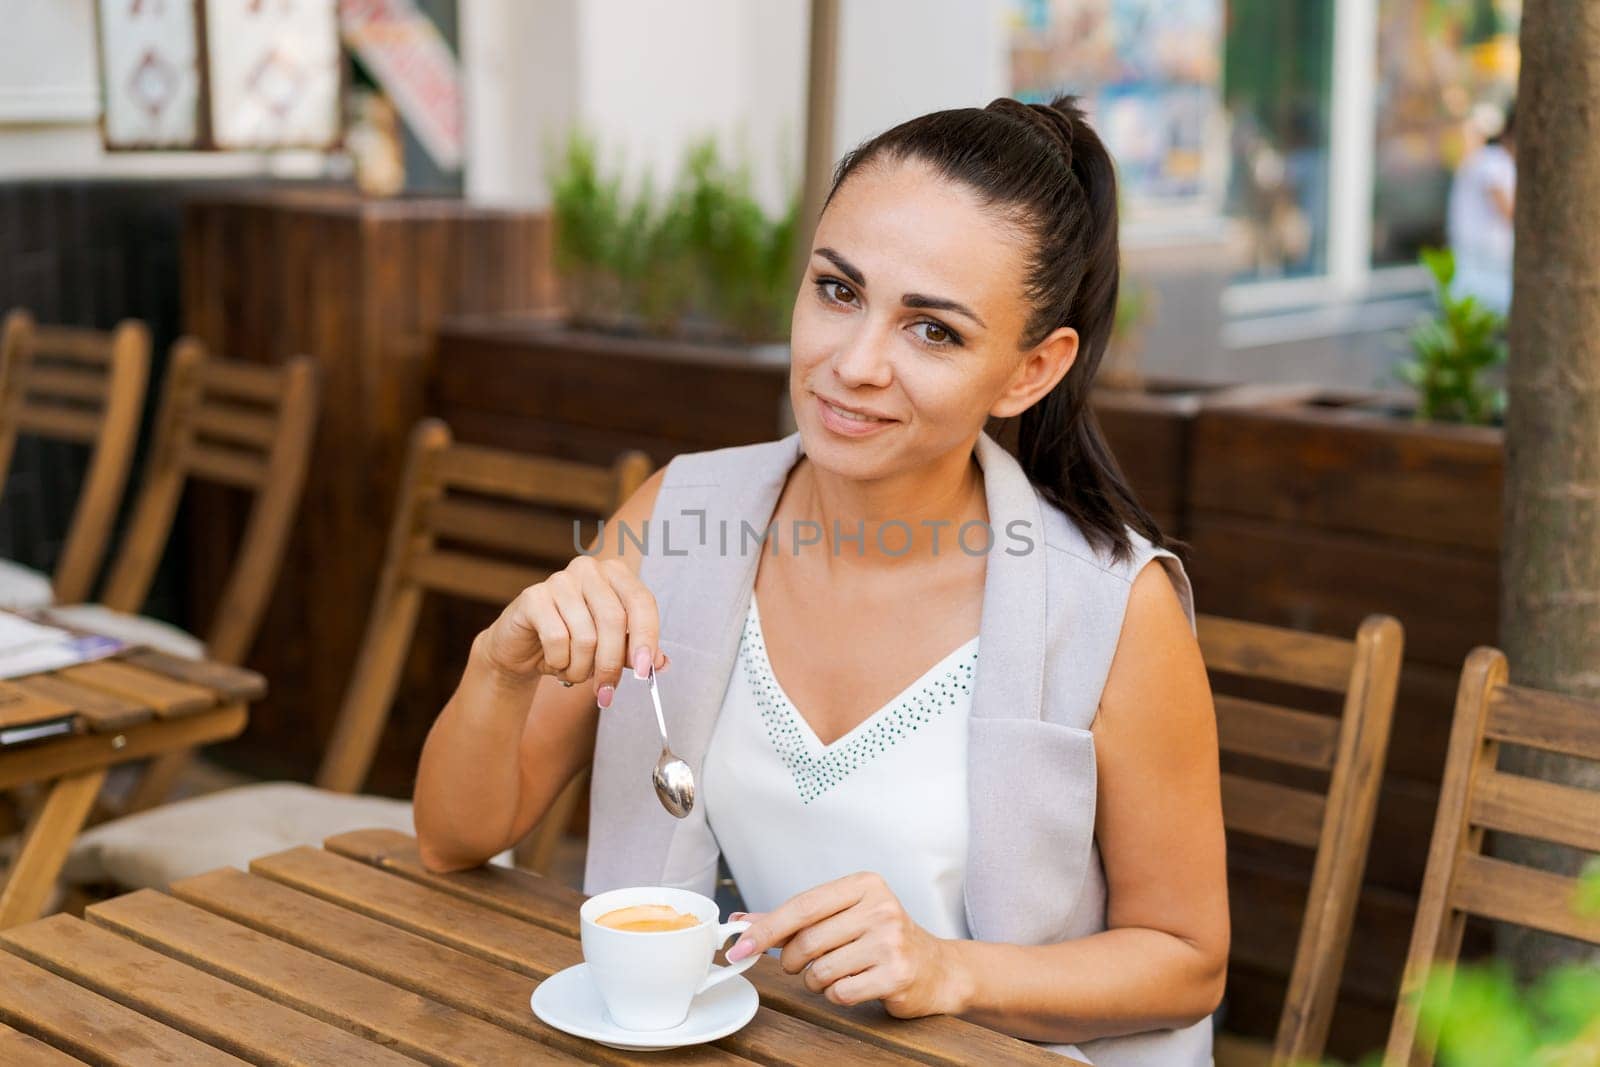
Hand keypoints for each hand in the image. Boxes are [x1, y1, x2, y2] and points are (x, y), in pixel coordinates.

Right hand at [476, 554, 667, 706]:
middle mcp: (589, 570)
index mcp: (616, 574)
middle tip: (606, 692)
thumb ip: (634, 652)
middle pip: (614, 621)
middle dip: (611, 664)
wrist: (522, 648)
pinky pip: (557, 639)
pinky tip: (555, 662)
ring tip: (573, 672)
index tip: (645, 672)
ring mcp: (560, 580)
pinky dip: (560, 662)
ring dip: (581, 668)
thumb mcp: (609, 648)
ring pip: (586, 636)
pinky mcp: (533, 597)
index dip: (647, 638)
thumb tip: (661, 663)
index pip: (642, 602)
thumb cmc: (572, 643)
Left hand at [724, 872, 968, 1017]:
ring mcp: (891, 941)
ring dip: (816, 980)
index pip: (802, 906)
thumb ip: (792, 918)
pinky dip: (837, 995)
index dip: (766, 928)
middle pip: (807, 941)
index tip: (739, 946)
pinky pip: (840, 992)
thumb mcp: (842, 916)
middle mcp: (881, 908)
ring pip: (820, 970)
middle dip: (792, 960)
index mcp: (864, 885)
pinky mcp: (897, 974)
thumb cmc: (881, 938)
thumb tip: (740, 922)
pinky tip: (855, 985)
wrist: (936, 968)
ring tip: (835, 973)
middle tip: (798, 964)